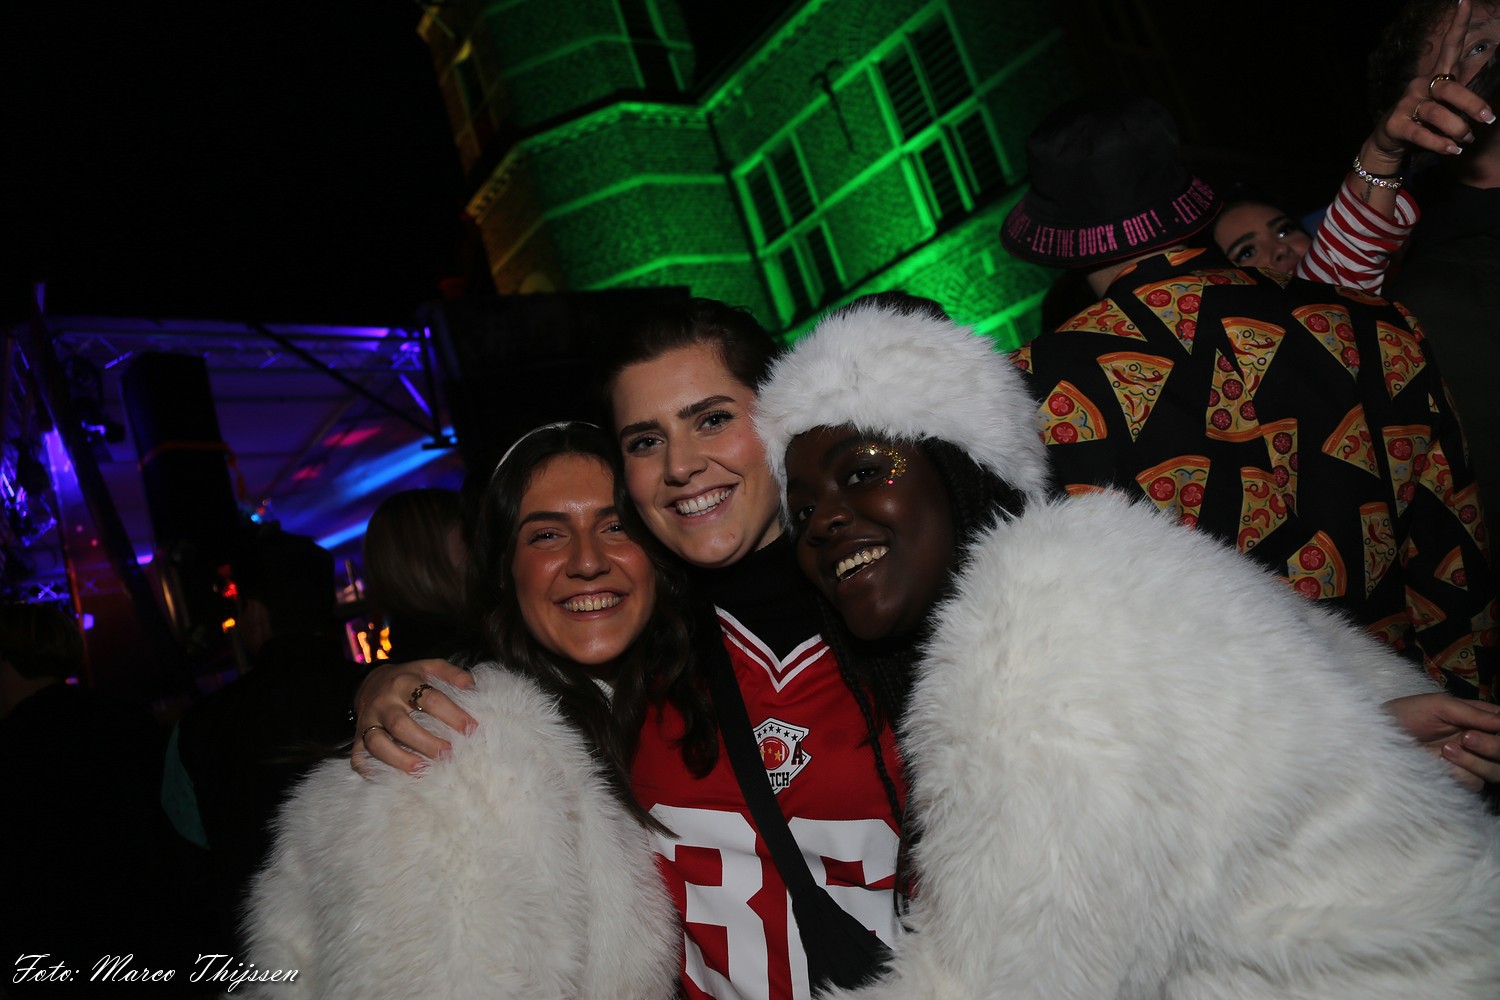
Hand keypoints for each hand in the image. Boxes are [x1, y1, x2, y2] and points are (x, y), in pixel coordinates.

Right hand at [350, 658, 476, 776]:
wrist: (371, 681)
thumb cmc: (408, 679)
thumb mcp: (429, 667)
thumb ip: (451, 673)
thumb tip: (471, 685)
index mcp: (404, 683)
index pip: (430, 699)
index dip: (452, 715)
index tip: (471, 729)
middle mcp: (384, 702)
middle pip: (401, 725)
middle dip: (426, 742)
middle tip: (448, 753)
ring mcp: (368, 721)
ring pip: (377, 743)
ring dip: (399, 759)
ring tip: (422, 769)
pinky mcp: (358, 736)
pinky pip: (357, 755)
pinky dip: (367, 768)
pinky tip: (383, 777)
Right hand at [1366, 0, 1496, 172]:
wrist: (1388, 143)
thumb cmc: (1424, 122)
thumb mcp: (1445, 108)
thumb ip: (1463, 106)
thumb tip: (1488, 116)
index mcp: (1435, 77)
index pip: (1449, 47)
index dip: (1458, 25)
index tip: (1465, 0)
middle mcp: (1420, 86)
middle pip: (1449, 88)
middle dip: (1472, 103)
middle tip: (1488, 119)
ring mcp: (1406, 104)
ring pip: (1438, 113)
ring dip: (1457, 129)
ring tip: (1466, 140)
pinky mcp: (1396, 124)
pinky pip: (1422, 134)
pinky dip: (1440, 143)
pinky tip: (1452, 149)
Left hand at [1384, 692, 1499, 790]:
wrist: (1379, 737)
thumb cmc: (1406, 713)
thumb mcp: (1439, 705)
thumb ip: (1473, 713)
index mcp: (1479, 718)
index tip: (1494, 729)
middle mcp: (1480, 739)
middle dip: (1493, 746)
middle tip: (1467, 738)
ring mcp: (1470, 760)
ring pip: (1496, 771)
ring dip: (1476, 761)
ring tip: (1447, 749)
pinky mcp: (1457, 777)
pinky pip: (1476, 782)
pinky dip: (1462, 773)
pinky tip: (1441, 762)